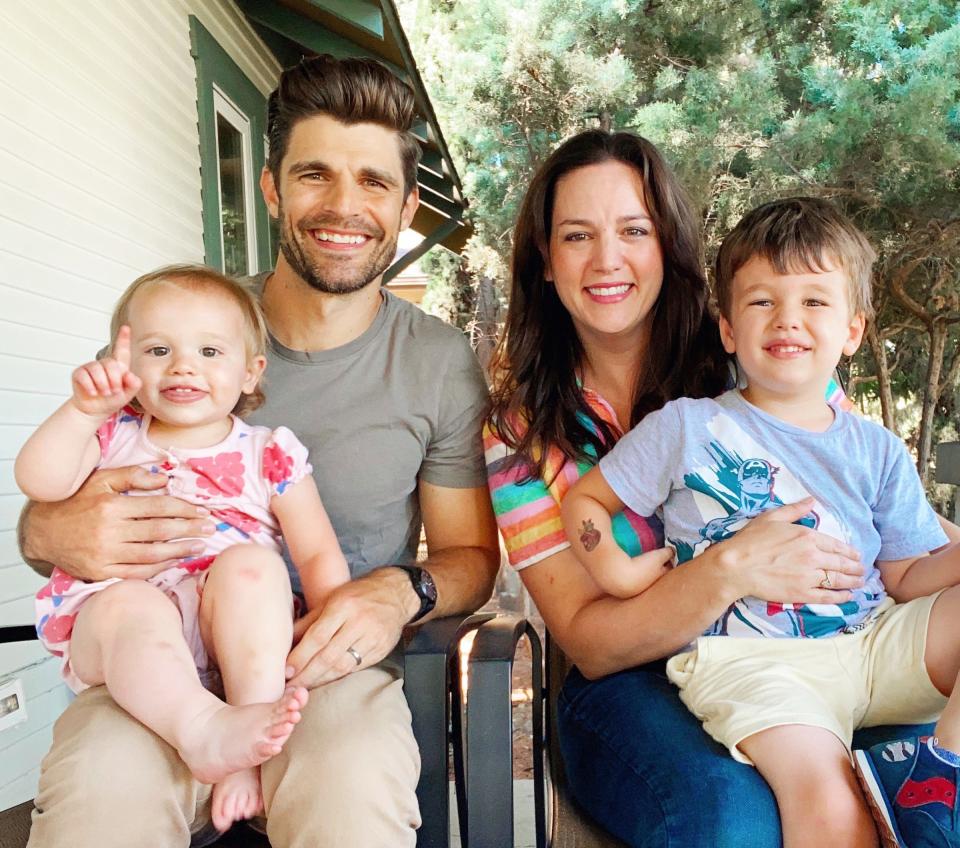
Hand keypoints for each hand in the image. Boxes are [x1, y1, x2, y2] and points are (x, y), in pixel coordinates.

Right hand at [22, 465, 215, 580]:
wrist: (41, 532)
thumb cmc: (74, 502)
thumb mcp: (100, 480)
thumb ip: (132, 475)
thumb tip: (165, 478)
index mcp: (112, 505)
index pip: (158, 507)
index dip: (184, 509)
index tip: (202, 510)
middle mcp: (109, 531)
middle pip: (160, 531)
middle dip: (189, 529)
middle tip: (210, 528)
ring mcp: (105, 555)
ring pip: (152, 554)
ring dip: (180, 551)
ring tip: (199, 545)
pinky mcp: (101, 572)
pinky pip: (137, 573)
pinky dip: (158, 568)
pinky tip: (174, 561)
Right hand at [70, 325, 141, 417]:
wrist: (95, 410)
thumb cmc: (112, 399)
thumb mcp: (128, 394)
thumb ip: (133, 384)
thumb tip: (130, 375)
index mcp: (118, 367)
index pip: (122, 351)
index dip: (124, 339)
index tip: (126, 328)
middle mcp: (104, 364)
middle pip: (111, 364)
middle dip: (114, 381)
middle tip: (114, 391)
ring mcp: (90, 368)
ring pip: (97, 370)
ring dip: (103, 385)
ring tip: (104, 393)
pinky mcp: (79, 374)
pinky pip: (84, 377)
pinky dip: (90, 387)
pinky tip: (93, 393)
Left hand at [285, 567, 414, 687]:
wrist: (395, 593)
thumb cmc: (358, 595)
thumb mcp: (331, 599)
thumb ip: (308, 621)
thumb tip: (285, 643)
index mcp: (344, 606)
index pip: (318, 636)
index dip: (300, 656)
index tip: (286, 671)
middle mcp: (359, 622)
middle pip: (329, 656)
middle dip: (307, 675)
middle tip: (290, 688)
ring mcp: (373, 637)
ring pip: (343, 666)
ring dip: (321, 680)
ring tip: (304, 688)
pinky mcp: (381, 650)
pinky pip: (356, 668)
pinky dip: (338, 676)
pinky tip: (325, 680)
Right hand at [717, 498, 864, 603]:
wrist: (735, 566)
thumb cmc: (750, 540)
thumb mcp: (771, 518)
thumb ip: (795, 510)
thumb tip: (811, 500)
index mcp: (807, 536)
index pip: (837, 545)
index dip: (850, 552)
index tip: (857, 555)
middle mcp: (813, 556)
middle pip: (842, 563)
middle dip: (856, 567)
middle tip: (863, 570)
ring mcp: (809, 577)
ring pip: (839, 580)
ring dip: (853, 582)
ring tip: (860, 582)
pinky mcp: (802, 593)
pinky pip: (828, 597)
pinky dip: (841, 597)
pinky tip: (848, 596)